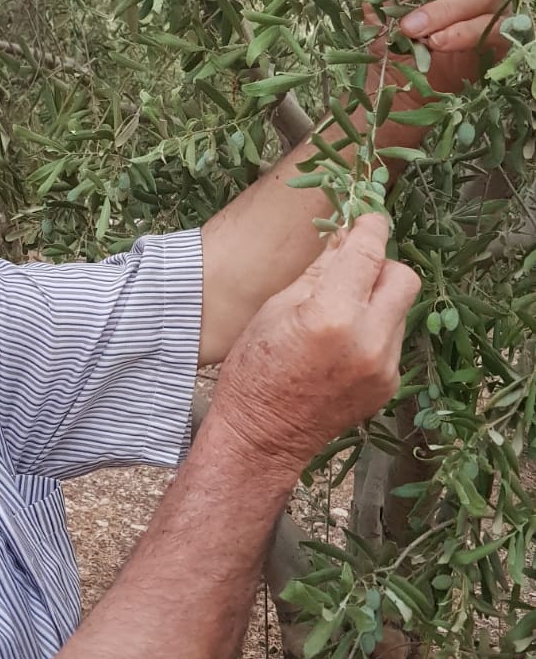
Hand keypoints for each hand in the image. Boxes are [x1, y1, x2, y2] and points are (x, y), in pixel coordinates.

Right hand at [211, 214, 419, 470]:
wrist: (262, 439)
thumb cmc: (254, 370)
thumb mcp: (275, 309)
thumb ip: (319, 272)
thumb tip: (345, 238)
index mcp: (333, 316)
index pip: (369, 254)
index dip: (370, 229)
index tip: (367, 219)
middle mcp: (369, 341)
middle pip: (403, 278)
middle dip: (381, 265)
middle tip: (352, 270)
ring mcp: (384, 367)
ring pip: (400, 309)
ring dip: (376, 300)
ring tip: (339, 314)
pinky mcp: (389, 386)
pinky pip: (392, 340)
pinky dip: (374, 331)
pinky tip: (342, 345)